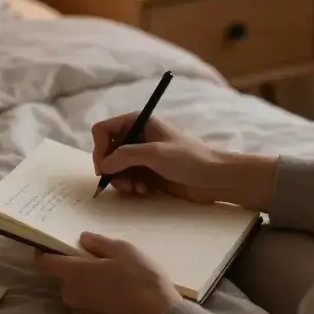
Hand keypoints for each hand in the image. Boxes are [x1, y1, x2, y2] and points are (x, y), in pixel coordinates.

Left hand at [36, 232, 180, 313]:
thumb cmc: (141, 280)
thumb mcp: (124, 251)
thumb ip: (99, 243)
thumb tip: (83, 239)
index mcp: (73, 274)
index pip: (43, 263)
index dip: (46, 252)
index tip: (57, 246)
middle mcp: (70, 295)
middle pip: (63, 278)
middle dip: (75, 269)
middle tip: (98, 261)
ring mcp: (80, 313)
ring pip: (76, 293)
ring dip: (87, 285)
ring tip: (112, 280)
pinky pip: (87, 307)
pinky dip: (95, 300)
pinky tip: (116, 296)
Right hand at [92, 113, 277, 210]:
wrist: (215, 178)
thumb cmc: (190, 159)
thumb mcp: (156, 154)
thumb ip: (126, 155)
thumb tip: (102, 164)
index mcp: (139, 122)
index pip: (103, 129)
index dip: (99, 147)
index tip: (104, 167)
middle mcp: (138, 137)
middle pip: (107, 150)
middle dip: (110, 168)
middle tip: (119, 182)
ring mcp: (142, 156)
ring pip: (115, 168)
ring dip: (120, 180)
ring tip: (136, 189)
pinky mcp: (148, 172)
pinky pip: (127, 179)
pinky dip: (130, 186)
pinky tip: (144, 191)